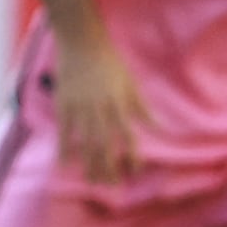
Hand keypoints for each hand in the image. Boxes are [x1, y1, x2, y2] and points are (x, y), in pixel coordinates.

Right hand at [53, 29, 147, 184]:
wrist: (81, 40)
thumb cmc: (110, 60)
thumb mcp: (131, 83)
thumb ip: (143, 108)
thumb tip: (163, 128)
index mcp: (118, 102)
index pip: (128, 135)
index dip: (132, 154)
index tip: (134, 170)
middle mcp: (100, 108)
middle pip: (105, 144)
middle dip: (109, 167)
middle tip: (112, 186)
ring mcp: (80, 107)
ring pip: (85, 141)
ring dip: (89, 163)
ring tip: (92, 181)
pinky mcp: (63, 103)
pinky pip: (63, 130)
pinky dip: (64, 147)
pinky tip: (64, 163)